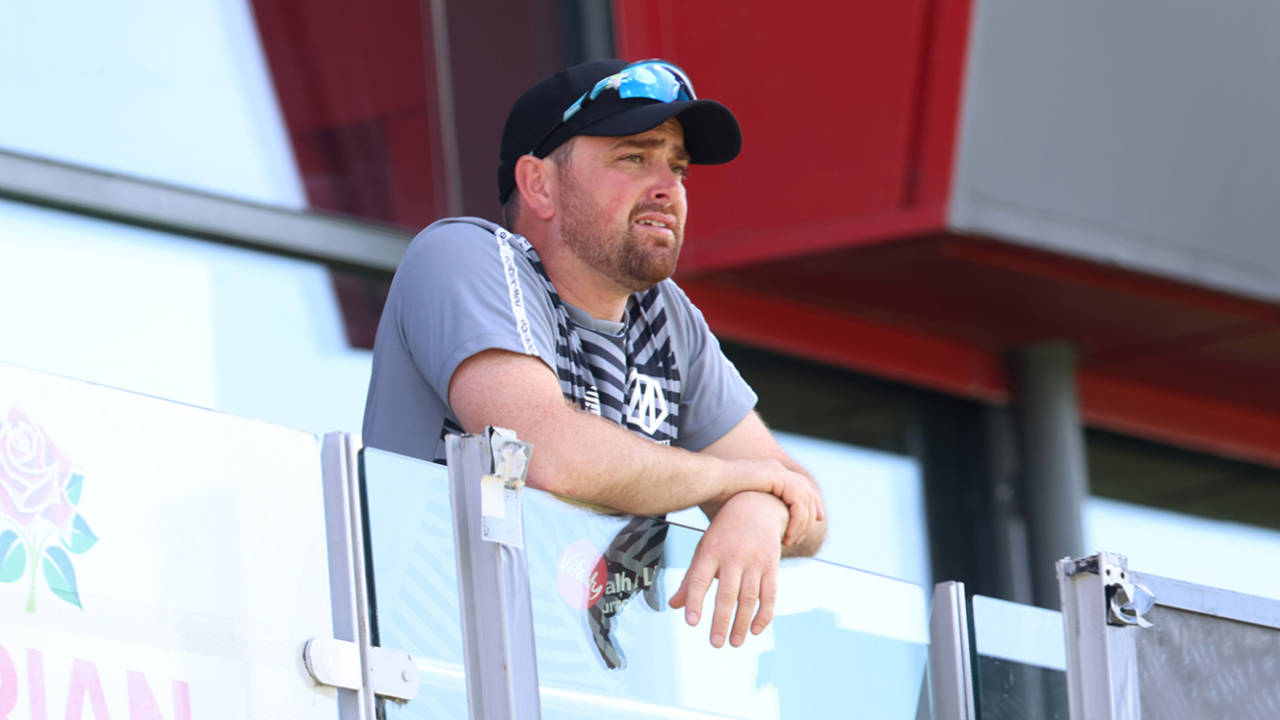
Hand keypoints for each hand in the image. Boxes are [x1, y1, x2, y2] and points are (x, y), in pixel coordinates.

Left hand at [668, 491, 786, 647]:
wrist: (756, 506)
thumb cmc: (723, 534)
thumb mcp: (704, 550)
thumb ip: (690, 579)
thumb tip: (674, 606)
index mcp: (710, 551)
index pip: (699, 579)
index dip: (694, 601)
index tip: (691, 622)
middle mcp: (733, 556)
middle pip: (726, 593)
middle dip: (721, 621)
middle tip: (715, 643)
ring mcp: (754, 561)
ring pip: (748, 598)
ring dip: (741, 623)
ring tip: (734, 642)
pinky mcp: (772, 565)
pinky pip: (770, 595)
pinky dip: (764, 614)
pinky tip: (755, 630)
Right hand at [724, 458, 823, 545]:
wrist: (706, 483)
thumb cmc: (715, 496)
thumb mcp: (740, 508)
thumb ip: (753, 516)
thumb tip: (754, 535)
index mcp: (769, 474)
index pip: (799, 488)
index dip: (808, 505)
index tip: (813, 522)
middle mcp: (776, 470)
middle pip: (807, 491)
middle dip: (814, 512)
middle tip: (809, 532)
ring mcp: (777, 472)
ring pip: (805, 499)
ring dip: (803, 523)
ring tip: (792, 540)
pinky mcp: (776, 477)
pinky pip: (798, 502)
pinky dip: (797, 521)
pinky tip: (788, 534)